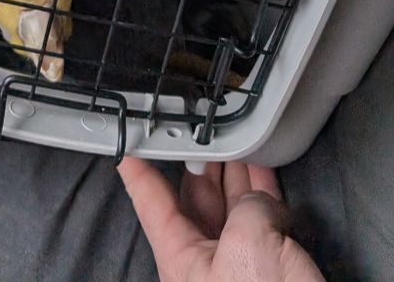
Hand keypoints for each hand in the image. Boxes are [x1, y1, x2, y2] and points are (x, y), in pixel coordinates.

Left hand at [118, 157, 324, 281]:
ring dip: (233, 169)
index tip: (126, 147)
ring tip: (235, 137)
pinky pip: (259, 217)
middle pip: (194, 198)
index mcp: (182, 258)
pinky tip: (263, 166)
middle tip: (200, 127)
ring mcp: (236, 263)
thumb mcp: (249, 243)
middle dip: (199, 161)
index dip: (138, 171)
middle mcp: (205, 260)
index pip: (151, 203)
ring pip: (229, 205)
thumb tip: (262, 200)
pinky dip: (261, 188)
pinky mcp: (268, 267)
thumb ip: (250, 205)